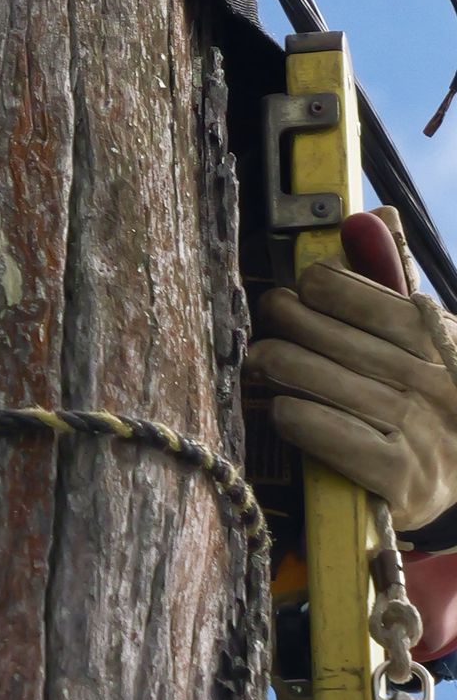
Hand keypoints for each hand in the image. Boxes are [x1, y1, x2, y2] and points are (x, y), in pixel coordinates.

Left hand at [250, 214, 456, 530]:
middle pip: (337, 338)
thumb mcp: (428, 338)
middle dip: (290, 321)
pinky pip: (325, 432)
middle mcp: (436, 386)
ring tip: (261, 361)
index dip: (328, 286)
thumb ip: (395, 280)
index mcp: (446, 343)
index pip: (375, 300)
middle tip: (269, 317)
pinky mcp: (399, 480)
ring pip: (320, 381)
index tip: (302, 286)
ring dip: (279, 365)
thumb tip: (369, 218)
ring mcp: (420, 435)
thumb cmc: (430, 399)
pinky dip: (295, 415)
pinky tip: (283, 409)